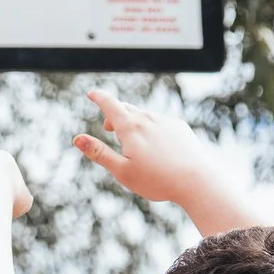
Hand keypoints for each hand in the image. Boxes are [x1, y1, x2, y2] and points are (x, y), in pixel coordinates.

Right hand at [73, 88, 220, 204]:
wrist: (196, 180)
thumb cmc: (157, 180)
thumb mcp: (122, 170)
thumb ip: (99, 153)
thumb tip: (77, 138)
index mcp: (130, 128)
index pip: (110, 104)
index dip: (99, 97)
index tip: (92, 93)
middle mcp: (148, 119)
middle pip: (126, 108)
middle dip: (114, 114)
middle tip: (108, 128)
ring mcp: (165, 121)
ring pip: (144, 116)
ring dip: (134, 123)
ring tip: (133, 142)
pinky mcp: (179, 128)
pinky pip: (161, 122)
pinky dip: (152, 129)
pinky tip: (156, 147)